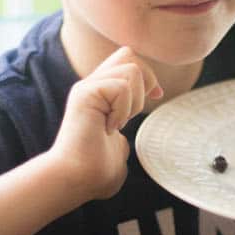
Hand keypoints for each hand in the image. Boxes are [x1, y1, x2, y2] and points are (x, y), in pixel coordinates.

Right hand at [50, 46, 162, 200]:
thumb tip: (121, 142)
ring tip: (117, 123)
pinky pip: (122, 87)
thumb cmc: (95, 173)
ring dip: (135, 101)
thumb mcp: (116, 150)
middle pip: (129, 55)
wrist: (77, 180)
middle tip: (134, 112)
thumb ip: (120, 138)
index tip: (157, 95)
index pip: (128, 60)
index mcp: (100, 95)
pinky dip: (124, 110)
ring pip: (131, 69)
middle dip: (146, 79)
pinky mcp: (85, 92)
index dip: (148, 75)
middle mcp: (92, 86)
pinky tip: (109, 127)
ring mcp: (87, 87)